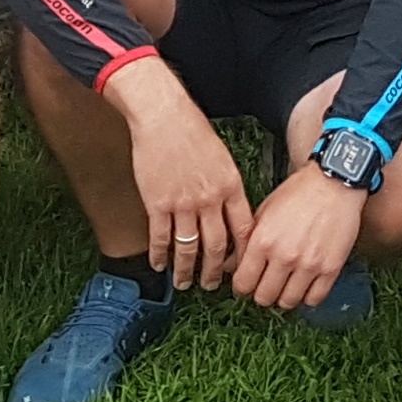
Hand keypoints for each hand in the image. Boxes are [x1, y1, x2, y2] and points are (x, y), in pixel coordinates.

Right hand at [111, 61, 253, 287]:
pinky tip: (159, 264)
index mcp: (231, 186)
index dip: (242, 254)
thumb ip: (227, 185)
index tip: (238, 268)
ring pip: (188, 248)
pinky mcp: (158, 203)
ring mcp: (184, 203)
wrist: (163, 115)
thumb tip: (230, 210)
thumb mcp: (222, 157)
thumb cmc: (192, 130)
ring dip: (186, 270)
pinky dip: (159, 255)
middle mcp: (210, 198)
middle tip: (211, 285)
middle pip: (217, 246)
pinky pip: (160, 238)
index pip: (243, 231)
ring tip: (184, 283)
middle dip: (214, 272)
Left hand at [229, 156, 367, 313]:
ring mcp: (309, 265)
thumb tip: (231, 265)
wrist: (333, 182)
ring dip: (284, 297)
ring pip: (288, 302)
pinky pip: (314, 299)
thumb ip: (247, 241)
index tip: (246, 284)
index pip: (243, 284)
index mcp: (263, 241)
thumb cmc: (298, 193)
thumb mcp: (264, 211)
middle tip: (266, 285)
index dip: (242, 287)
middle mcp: (284, 256)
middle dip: (261, 293)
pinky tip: (305, 285)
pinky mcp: (330, 268)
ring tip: (285, 285)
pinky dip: (307, 296)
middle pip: (264, 297)